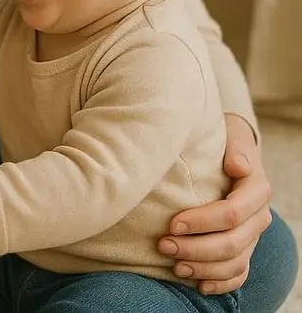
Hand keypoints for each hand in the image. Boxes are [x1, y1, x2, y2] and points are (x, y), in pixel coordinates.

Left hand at [158, 115, 271, 294]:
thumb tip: (237, 166)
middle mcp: (259, 217)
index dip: (202, 222)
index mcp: (256, 190)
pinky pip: (239, 274)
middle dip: (195, 248)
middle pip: (231, 244)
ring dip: (203, 268)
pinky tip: (198, 285)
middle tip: (164, 246)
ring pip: (234, 263)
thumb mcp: (232, 138)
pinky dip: (220, 284)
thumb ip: (236, 150)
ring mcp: (253, 236)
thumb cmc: (224, 141)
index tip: (172, 223)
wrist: (234, 152)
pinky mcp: (245, 248)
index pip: (230, 214)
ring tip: (175, 266)